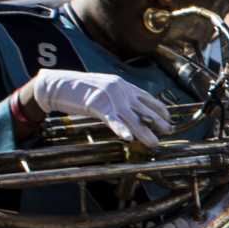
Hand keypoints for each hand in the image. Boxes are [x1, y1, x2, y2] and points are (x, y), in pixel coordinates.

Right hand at [28, 68, 171, 147]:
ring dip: (144, 132)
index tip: (168, 118)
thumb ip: (120, 98)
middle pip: (144, 109)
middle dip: (157, 121)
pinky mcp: (97, 106)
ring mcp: (110, 98)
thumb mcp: (106, 90)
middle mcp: (121, 90)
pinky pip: (112, 120)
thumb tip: (133, 111)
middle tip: (168, 131)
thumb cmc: (81, 89)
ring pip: (132, 118)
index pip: (148, 98)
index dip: (159, 109)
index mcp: (124, 85)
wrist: (59, 84)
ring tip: (154, 143)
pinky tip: (128, 138)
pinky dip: (121, 129)